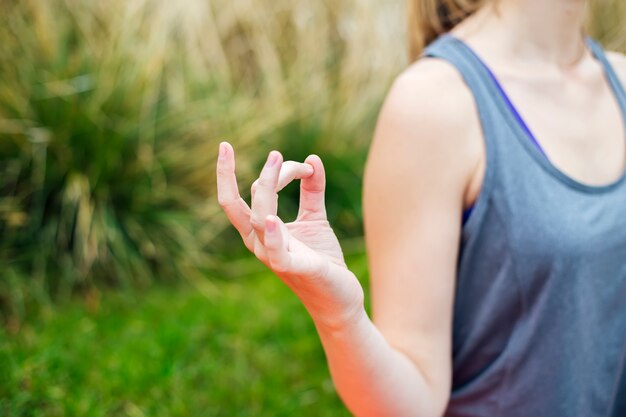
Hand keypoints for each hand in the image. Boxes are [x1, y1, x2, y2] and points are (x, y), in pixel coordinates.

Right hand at [216, 142, 363, 326]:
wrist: (339, 298)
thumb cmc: (322, 259)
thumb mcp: (316, 218)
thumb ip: (312, 189)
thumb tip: (312, 158)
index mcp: (261, 231)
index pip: (240, 197)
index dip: (251, 172)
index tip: (296, 162)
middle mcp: (260, 243)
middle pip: (241, 205)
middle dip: (243, 176)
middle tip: (257, 150)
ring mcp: (274, 257)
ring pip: (258, 219)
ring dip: (267, 187)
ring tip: (277, 160)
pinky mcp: (295, 268)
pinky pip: (276, 252)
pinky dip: (272, 235)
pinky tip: (271, 219)